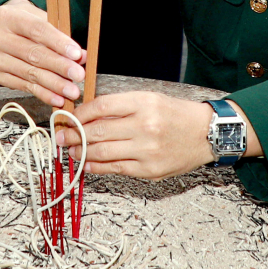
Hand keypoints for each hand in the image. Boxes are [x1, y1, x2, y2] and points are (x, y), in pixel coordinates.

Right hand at [0, 0, 83, 104]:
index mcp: (8, 16)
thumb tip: (81, 56)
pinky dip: (42, 93)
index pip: (37, 30)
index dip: (58, 43)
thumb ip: (61, 36)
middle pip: (33, 54)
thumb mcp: (42, 19)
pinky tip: (57, 98)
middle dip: (59, 66)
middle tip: (78, 75)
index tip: (76, 54)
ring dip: (54, 84)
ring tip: (72, 91)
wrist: (3, 29)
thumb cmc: (27, 23)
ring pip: (29, 73)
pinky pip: (24, 86)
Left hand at [54, 92, 256, 178]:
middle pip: (97, 131)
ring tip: (70, 151)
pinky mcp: (149, 170)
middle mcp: (144, 125)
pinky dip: (96, 167)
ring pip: (102, 152)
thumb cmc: (176, 114)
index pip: (101, 106)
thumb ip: (121, 107)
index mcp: (144, 102)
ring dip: (80, 153)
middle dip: (73, 135)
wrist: (207, 133)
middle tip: (60, 137)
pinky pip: (114, 169)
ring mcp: (147, 150)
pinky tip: (86, 164)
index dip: (78, 114)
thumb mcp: (150, 99)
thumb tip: (87, 115)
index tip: (68, 118)